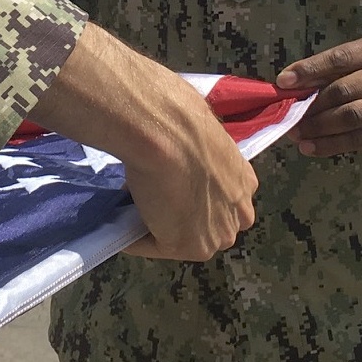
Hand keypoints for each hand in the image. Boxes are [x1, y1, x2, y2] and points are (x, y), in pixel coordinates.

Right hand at [29, 22, 256, 260]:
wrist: (165, 130)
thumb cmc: (178, 115)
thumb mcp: (196, 125)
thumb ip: (194, 143)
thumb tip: (168, 134)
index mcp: (244, 180)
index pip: (224, 198)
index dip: (196, 192)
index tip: (171, 183)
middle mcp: (239, 211)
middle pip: (209, 224)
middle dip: (183, 216)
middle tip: (150, 196)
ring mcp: (217, 233)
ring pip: (183, 236)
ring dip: (158, 226)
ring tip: (128, 206)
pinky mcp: (188, 246)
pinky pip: (153, 244)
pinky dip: (132, 234)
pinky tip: (116, 217)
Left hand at [276, 36, 361, 155]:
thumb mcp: (355, 64)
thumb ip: (326, 73)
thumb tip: (288, 87)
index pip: (338, 59)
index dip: (308, 70)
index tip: (283, 82)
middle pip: (342, 90)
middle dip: (311, 105)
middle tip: (287, 115)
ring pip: (349, 117)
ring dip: (318, 127)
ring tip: (296, 133)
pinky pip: (356, 140)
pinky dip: (329, 144)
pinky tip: (310, 147)